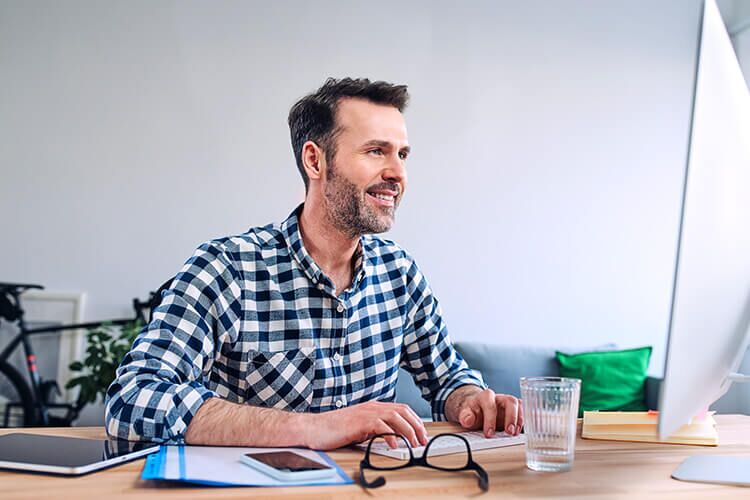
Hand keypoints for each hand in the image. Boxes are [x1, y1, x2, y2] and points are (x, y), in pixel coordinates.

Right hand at [300, 400, 428, 450]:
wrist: (314, 428)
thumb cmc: (334, 429)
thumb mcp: (360, 428)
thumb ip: (375, 429)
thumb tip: (392, 438)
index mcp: (373, 407)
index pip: (401, 408)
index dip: (414, 420)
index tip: (421, 433)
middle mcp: (372, 407)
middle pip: (403, 411)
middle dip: (416, 426)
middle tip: (422, 440)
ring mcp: (366, 413)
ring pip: (396, 417)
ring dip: (408, 431)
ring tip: (414, 444)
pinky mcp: (360, 422)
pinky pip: (382, 426)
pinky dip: (391, 436)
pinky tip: (395, 446)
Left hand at [454, 388, 522, 437]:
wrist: (476, 409)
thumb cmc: (473, 411)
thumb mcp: (466, 414)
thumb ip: (465, 416)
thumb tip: (467, 420)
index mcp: (485, 396)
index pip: (490, 404)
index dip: (490, 419)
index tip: (489, 433)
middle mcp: (499, 397)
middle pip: (510, 401)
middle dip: (511, 417)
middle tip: (508, 432)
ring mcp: (508, 403)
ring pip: (518, 405)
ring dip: (519, 419)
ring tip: (515, 433)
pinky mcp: (514, 409)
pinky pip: (523, 410)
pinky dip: (524, 419)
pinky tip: (521, 430)